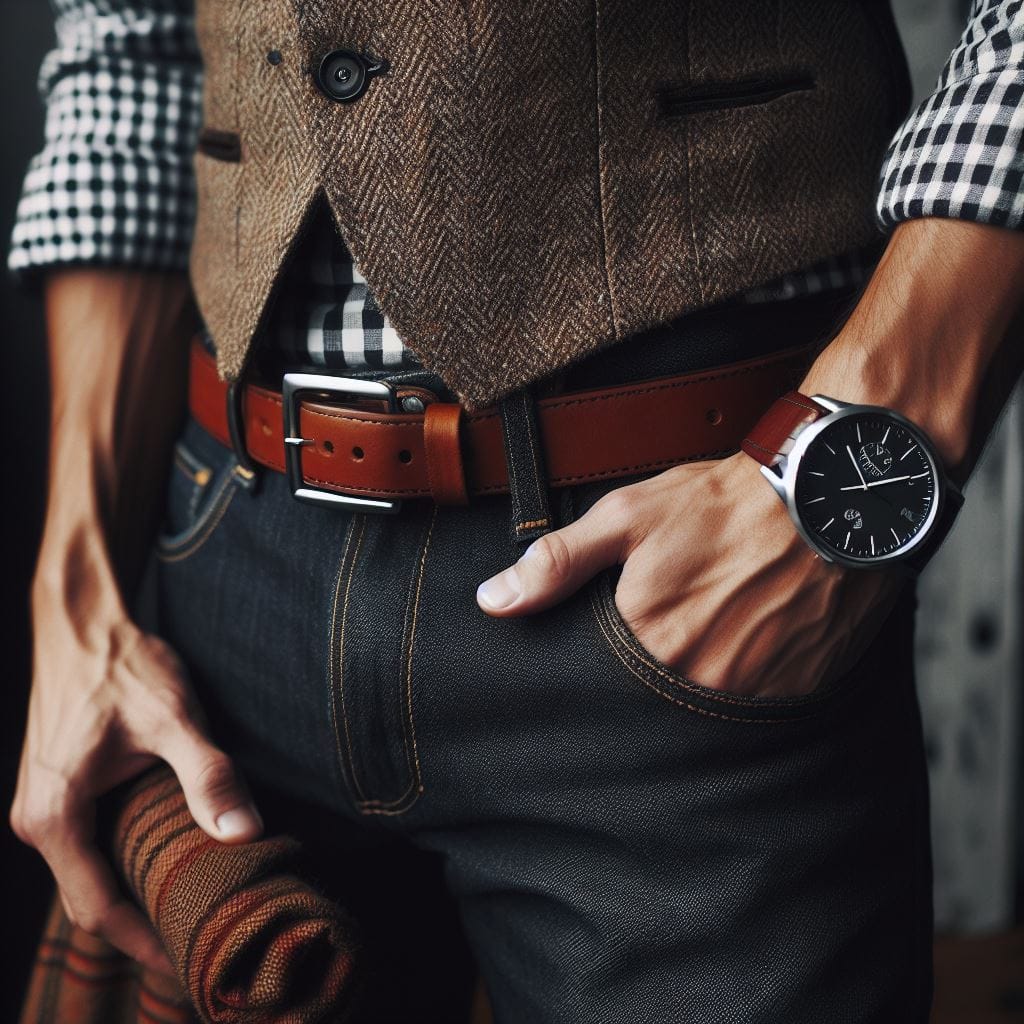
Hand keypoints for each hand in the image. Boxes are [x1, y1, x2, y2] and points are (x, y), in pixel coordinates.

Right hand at [9, 269, 258, 975]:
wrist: (81, 618)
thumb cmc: (118, 664)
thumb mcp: (171, 718)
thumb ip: (206, 775)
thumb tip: (242, 832)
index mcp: (55, 817)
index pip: (99, 908)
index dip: (144, 945)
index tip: (189, 968)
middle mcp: (41, 820)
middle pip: (94, 897)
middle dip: (145, 925)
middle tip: (204, 943)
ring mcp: (48, 805)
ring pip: (94, 871)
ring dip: (139, 892)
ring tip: (196, 909)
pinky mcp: (63, 787)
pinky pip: (94, 844)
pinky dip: (130, 861)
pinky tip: (173, 858)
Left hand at [477, 453, 897, 697]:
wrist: (831, 492)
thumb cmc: (724, 503)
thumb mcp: (626, 517)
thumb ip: (557, 564)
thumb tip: (493, 602)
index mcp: (648, 640)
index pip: (606, 678)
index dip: (617, 649)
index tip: (633, 624)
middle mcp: (699, 678)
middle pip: (659, 691)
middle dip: (663, 660)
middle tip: (689, 614)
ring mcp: (754, 689)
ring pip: (711, 700)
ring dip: (710, 670)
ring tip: (723, 620)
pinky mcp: (800, 689)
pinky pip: (761, 701)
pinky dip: (754, 675)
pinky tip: (758, 634)